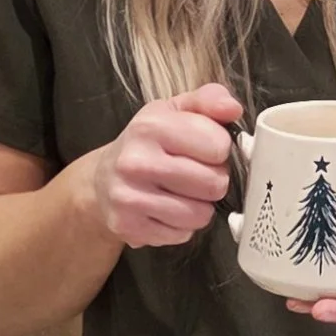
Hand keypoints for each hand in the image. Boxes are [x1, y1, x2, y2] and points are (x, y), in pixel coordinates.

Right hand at [90, 83, 241, 248]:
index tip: (206, 148)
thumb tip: (233, 109)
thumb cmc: (148, 142)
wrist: (102, 179)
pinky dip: (182, 225)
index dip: (220, 148)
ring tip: (183, 192)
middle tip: (197, 173)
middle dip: (214, 180)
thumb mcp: (175, 110)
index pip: (218, 145)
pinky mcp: (129, 227)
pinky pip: (182, 234)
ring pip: (200, 214)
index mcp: (150, 126)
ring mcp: (129, 198)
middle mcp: (135, 162)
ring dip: (200, 206)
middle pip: (214, 184)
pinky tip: (167, 209)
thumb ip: (209, 100)